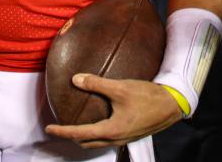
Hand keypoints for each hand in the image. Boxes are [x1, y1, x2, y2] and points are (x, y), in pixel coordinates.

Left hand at [45, 74, 182, 147]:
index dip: (62, 131)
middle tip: (59, 128)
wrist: (172, 105)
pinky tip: (98, 120)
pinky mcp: (130, 134)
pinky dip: (96, 133)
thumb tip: (75, 79)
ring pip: (97, 143)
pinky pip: (107, 138)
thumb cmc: (148, 96)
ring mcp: (124, 138)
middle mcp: (116, 139)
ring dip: (84, 137)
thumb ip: (97, 83)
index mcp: (111, 130)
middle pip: (86, 143)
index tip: (49, 128)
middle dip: (70, 137)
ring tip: (75, 125)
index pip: (79, 134)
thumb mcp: (121, 88)